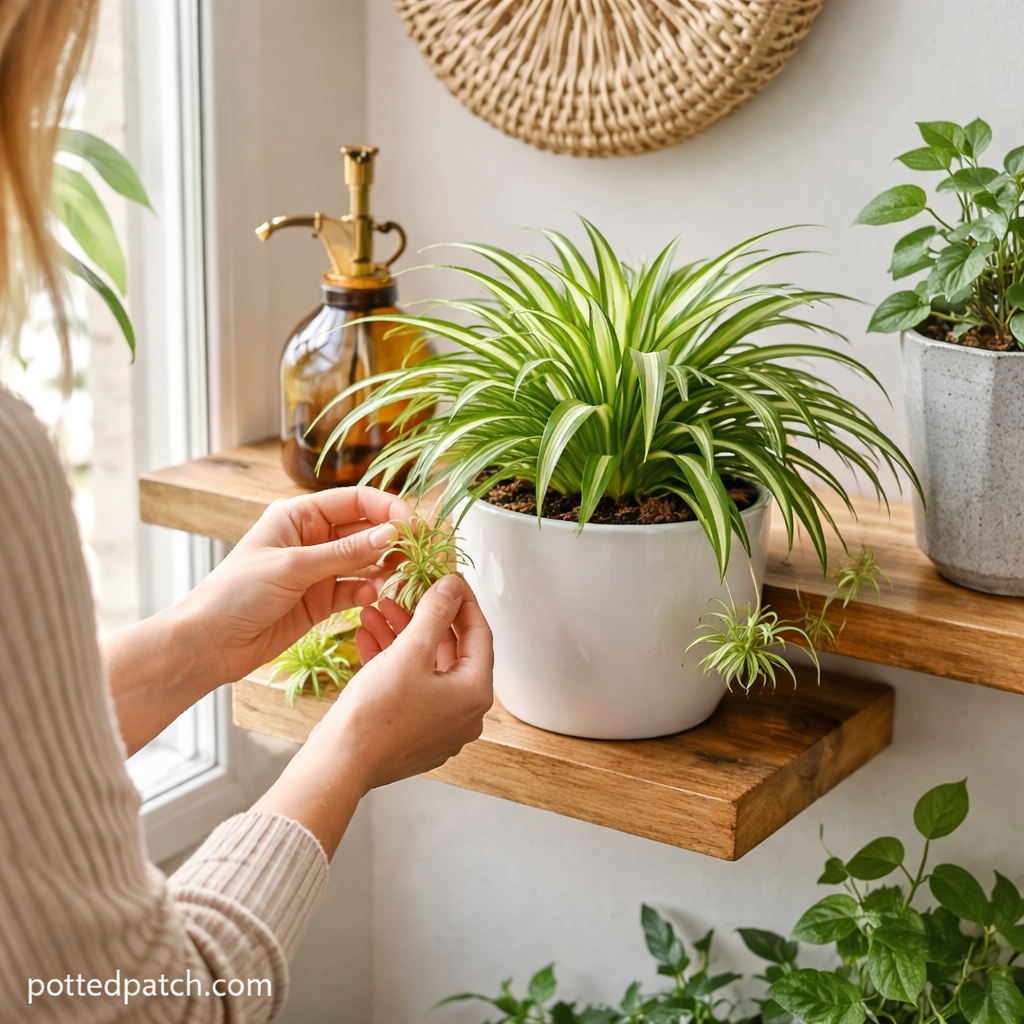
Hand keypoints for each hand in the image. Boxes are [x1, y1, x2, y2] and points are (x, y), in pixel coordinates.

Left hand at [181, 486, 413, 685]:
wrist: (209, 644)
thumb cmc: (236, 594)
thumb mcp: (293, 567)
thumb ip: (345, 553)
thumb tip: (392, 534)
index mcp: (298, 516)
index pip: (355, 501)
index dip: (387, 510)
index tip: (413, 526)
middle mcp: (312, 538)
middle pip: (365, 530)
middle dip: (392, 540)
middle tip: (419, 554)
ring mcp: (318, 570)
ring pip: (365, 561)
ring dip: (386, 567)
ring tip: (405, 577)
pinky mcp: (321, 600)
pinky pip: (356, 590)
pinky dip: (369, 593)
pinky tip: (376, 599)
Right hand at [252, 574, 493, 856]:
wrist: (339, 764)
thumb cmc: (376, 715)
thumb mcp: (410, 651)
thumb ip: (436, 613)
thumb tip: (454, 587)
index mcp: (474, 694)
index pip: (479, 634)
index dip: (462, 600)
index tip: (449, 579)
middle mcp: (464, 714)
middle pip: (451, 650)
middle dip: (423, 617)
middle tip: (406, 592)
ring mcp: (439, 726)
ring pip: (426, 667)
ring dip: (402, 635)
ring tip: (377, 611)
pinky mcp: (413, 732)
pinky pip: (410, 686)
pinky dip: (393, 661)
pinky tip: (367, 637)